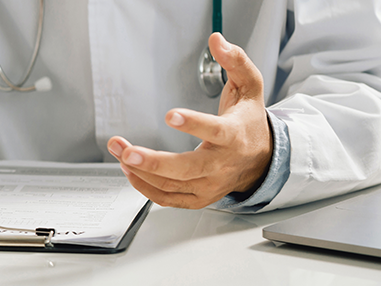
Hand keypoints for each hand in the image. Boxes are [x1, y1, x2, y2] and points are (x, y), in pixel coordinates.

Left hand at [107, 33, 271, 208]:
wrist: (262, 161)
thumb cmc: (249, 124)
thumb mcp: (249, 88)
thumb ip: (235, 62)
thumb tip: (217, 41)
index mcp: (234, 136)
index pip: (215, 131)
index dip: (193, 124)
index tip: (170, 115)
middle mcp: (221, 164)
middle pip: (187, 168)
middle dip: (153, 162)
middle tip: (127, 151)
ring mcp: (209, 184)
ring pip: (171, 185)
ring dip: (140, 171)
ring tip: (119, 151)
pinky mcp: (198, 197)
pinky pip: (168, 198)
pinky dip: (145, 187)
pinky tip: (129, 170)